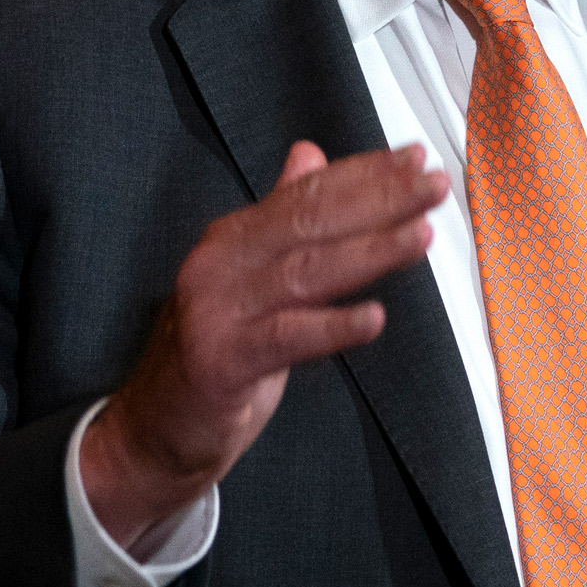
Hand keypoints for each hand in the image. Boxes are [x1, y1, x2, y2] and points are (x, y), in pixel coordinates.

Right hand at [80, 141, 444, 555]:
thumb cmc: (214, 351)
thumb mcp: (250, 276)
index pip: (308, 193)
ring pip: (306, 271)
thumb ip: (281, 217)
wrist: (153, 430)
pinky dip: (332, 326)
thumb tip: (310, 155)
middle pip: (312, 221)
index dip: (365, 173)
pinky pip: (286, 337)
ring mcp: (219, 309)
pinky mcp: (220, 360)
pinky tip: (375, 318)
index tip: (415, 160)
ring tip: (421, 235)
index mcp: (234, 237)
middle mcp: (223, 262)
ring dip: (371, 251)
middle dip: (381, 199)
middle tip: (433, 185)